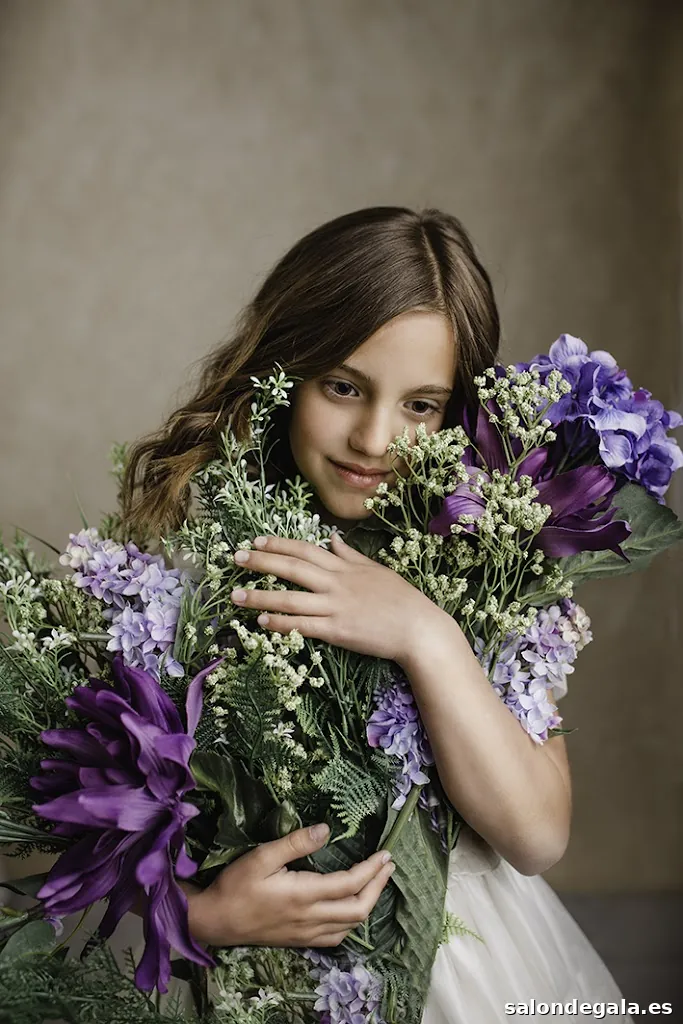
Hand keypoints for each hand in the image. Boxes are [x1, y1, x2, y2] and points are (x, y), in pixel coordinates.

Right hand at [185, 823, 395, 947]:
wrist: (215, 921)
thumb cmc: (235, 885)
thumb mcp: (262, 856)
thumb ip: (295, 842)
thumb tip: (326, 829)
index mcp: (303, 895)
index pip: (350, 884)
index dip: (372, 870)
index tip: (385, 854)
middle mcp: (310, 918)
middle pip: (358, 909)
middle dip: (378, 887)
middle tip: (388, 866)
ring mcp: (306, 933)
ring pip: (350, 926)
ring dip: (368, 904)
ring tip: (376, 882)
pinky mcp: (299, 940)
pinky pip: (336, 937)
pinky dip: (351, 922)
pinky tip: (351, 910)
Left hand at [229, 532, 432, 662]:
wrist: (419, 628)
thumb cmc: (401, 599)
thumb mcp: (376, 570)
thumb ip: (350, 555)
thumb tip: (332, 538)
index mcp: (345, 567)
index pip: (305, 549)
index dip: (279, 543)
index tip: (256, 540)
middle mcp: (336, 583)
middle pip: (292, 567)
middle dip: (261, 561)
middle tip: (235, 558)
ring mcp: (335, 606)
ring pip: (290, 598)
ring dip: (260, 595)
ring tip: (236, 595)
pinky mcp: (337, 630)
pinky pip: (302, 625)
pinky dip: (280, 622)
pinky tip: (261, 621)